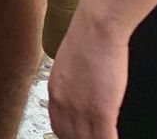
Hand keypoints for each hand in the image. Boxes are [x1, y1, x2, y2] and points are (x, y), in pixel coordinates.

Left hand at [48, 17, 128, 138]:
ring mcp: (81, 109)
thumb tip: (81, 93)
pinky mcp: (100, 111)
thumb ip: (72, 84)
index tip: (78, 137)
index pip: (58, 125)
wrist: (96, 28)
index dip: (69, 136)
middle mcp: (63, 103)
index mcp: (55, 90)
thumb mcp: (70, 64)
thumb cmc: (88, 38)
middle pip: (70, 137)